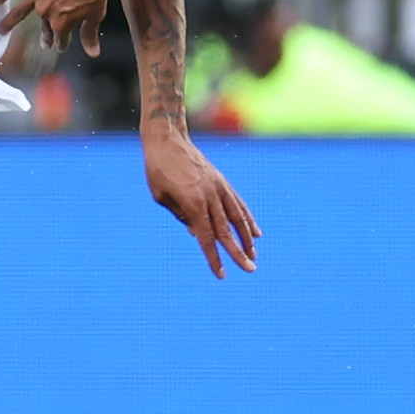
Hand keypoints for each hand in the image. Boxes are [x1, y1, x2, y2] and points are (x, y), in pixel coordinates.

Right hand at [0, 0, 112, 56]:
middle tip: (44, 43)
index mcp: (61, 22)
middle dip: (45, 35)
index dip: (62, 42)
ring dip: (9, 21)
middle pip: (44, 26)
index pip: (60, 38)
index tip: (61, 45)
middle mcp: (45, 11)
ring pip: (20, 11)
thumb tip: (93, 53)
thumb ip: (90, 35)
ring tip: (1, 29)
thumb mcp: (95, 15)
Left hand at [142, 129, 260, 277]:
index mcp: (192, 203)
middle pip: (226, 231)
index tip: (222, 275)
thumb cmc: (158, 169)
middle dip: (238, 253)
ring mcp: (218, 187)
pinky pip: (238, 203)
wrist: (167, 138)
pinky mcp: (221, 181)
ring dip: (248, 238)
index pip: (205, 237)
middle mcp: (210, 196)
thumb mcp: (161, 196)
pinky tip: (256, 232)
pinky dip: (248, 218)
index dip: (214, 257)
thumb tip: (197, 233)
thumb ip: (180, 216)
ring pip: (237, 217)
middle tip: (251, 270)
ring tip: (255, 255)